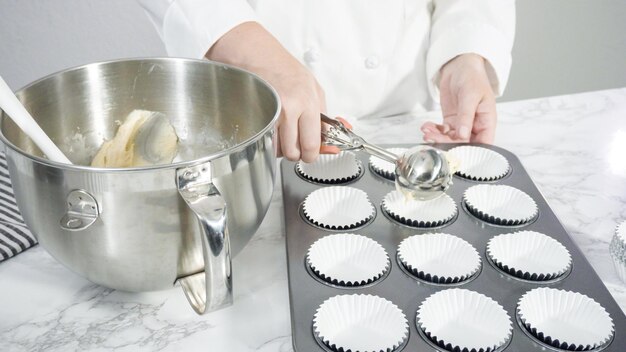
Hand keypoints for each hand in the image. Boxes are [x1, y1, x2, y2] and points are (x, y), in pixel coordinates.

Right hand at [207, 22, 324, 161]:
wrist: (253, 52)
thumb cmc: (282, 67)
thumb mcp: (312, 87)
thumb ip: (322, 115)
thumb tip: (334, 136)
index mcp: (309, 101)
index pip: (314, 142)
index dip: (314, 154)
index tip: (313, 154)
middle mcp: (291, 108)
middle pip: (295, 152)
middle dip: (297, 154)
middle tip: (296, 145)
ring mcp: (271, 112)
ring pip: (279, 150)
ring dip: (281, 148)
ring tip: (282, 133)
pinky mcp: (255, 115)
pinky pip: (264, 141)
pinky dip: (268, 141)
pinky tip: (270, 129)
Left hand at [421, 53, 496, 143]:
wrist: (460, 66)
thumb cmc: (472, 77)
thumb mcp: (470, 95)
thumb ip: (466, 116)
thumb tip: (463, 135)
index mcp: (487, 121)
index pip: (483, 143)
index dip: (472, 151)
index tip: (456, 152)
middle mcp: (475, 125)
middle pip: (464, 144)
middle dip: (448, 144)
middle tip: (433, 138)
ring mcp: (462, 124)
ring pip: (451, 139)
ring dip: (437, 137)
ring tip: (427, 132)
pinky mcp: (451, 121)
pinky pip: (442, 131)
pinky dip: (434, 131)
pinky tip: (427, 127)